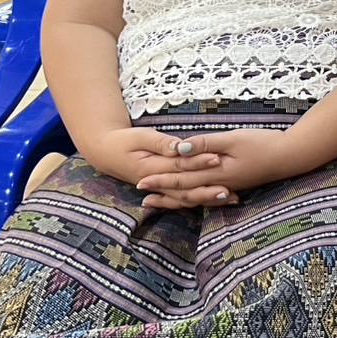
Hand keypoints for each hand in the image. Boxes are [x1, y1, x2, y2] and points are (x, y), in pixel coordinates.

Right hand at [82, 126, 224, 202]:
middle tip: (230, 189)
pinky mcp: (165, 189)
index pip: (179, 166)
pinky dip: (201, 200)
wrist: (105, 152)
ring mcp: (161, 188)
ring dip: (208, 199)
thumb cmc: (123, 141)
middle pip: (186, 189)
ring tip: (231, 198)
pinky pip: (184, 198)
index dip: (198, 163)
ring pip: (187, 198)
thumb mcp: (139, 136)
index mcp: (150, 168)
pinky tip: (219, 200)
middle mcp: (157, 183)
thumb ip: (160, 143)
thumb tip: (179, 146)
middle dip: (209, 189)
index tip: (218, 158)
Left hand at [133, 128, 294, 209]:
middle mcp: (219, 183)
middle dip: (161, 191)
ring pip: (194, 196)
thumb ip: (206, 143)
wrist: (290, 157)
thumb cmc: (263, 144)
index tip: (140, 180)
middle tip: (140, 193)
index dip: (160, 178)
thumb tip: (179, 150)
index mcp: (216, 172)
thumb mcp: (233, 139)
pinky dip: (192, 198)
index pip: (182, 177)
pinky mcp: (233, 185)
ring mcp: (227, 186)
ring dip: (173, 198)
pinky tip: (187, 199)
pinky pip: (206, 195)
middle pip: (184, 190)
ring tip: (156, 201)